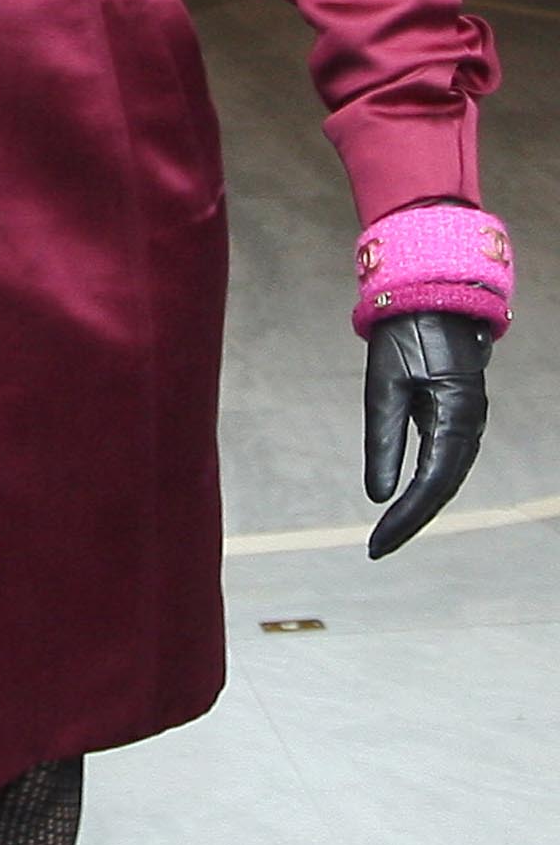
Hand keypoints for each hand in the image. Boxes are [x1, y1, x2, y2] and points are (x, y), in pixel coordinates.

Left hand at [364, 310, 490, 556]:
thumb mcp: (384, 387)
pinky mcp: (458, 416)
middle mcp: (469, 426)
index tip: (376, 545)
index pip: (430, 486)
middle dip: (410, 521)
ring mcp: (467, 422)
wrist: (432, 295)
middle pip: (442, 489)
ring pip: (446, 478)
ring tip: (388, 533)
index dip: (404, 520)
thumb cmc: (406, 335)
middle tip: (376, 549)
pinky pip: (445, 461)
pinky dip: (426, 485)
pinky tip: (406, 500)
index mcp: (454, 419)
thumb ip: (383, 441)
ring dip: (419, 507)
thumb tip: (379, 496)